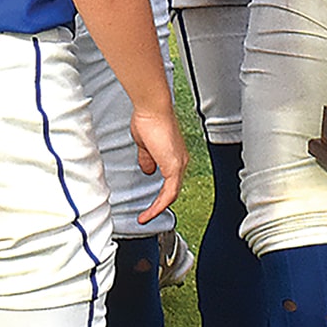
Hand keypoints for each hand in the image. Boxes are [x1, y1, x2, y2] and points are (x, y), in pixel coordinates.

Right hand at [131, 105, 188, 225]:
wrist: (152, 109)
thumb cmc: (149, 119)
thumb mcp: (145, 145)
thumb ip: (147, 158)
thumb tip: (148, 169)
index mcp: (175, 155)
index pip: (171, 181)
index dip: (161, 194)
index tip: (150, 202)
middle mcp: (181, 160)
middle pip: (173, 190)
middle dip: (159, 204)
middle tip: (148, 214)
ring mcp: (179, 164)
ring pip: (172, 194)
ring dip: (158, 207)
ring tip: (146, 217)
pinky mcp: (174, 166)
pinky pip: (168, 193)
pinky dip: (159, 205)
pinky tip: (150, 211)